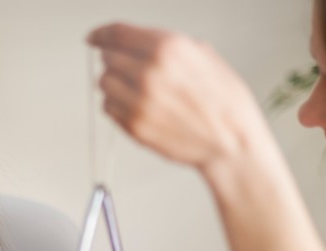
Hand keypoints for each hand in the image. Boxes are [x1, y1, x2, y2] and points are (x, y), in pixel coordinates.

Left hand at [87, 22, 261, 169]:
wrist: (231, 143)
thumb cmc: (224, 103)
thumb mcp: (204, 56)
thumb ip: (168, 45)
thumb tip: (140, 41)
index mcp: (167, 48)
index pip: (117, 33)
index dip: (102, 33)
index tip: (94, 37)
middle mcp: (148, 73)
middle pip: (108, 58)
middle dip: (117, 61)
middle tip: (133, 71)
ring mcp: (138, 102)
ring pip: (104, 83)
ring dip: (116, 84)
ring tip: (140, 92)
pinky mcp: (134, 126)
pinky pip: (108, 108)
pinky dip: (117, 106)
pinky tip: (139, 108)